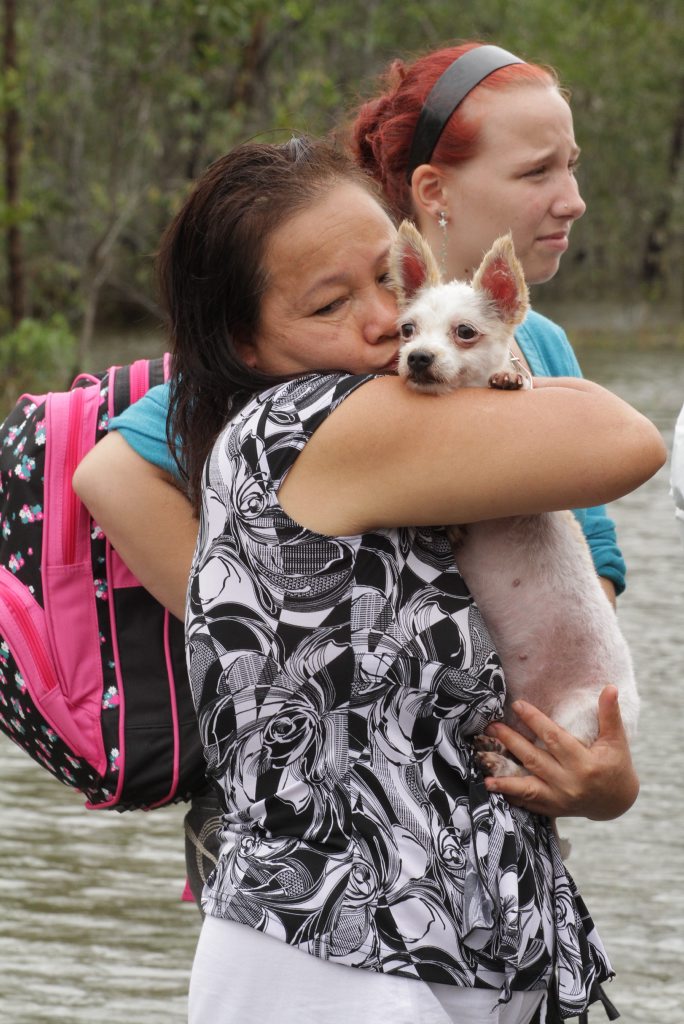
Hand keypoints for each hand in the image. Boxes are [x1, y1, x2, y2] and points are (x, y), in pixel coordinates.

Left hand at [482, 685, 638, 819]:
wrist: (616, 802)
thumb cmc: (616, 765)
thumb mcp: (616, 740)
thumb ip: (610, 714)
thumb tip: (610, 687)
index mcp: (585, 764)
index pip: (554, 738)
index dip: (535, 720)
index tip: (517, 705)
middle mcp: (570, 783)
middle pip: (534, 759)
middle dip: (511, 741)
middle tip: (491, 727)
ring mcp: (559, 799)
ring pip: (526, 785)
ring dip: (503, 776)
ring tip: (483, 764)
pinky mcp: (552, 809)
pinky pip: (528, 803)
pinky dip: (510, 795)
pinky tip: (492, 786)